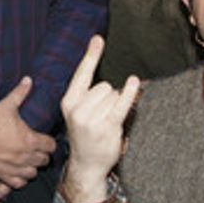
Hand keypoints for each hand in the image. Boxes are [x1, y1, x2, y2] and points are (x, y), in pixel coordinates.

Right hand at [0, 76, 56, 190]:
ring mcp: (14, 167)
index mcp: (30, 139)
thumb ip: (20, 93)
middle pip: (44, 161)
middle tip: (36, 149)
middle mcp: (25, 156)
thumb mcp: (7, 105)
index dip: (49, 143)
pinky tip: (16, 172)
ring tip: (27, 161)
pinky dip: (19, 179)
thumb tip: (28, 80)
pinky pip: (18, 184)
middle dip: (41, 155)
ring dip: (31, 167)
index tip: (45, 140)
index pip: (51, 146)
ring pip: (33, 174)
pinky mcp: (2, 175)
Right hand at [59, 36, 139, 202]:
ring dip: (116, 104)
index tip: (98, 38)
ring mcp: (91, 118)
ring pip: (114, 94)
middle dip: (109, 96)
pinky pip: (121, 104)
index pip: (81, 73)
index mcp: (68, 102)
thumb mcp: (78, 112)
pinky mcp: (106, 126)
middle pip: (104, 85)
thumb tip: (107, 75)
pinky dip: (130, 92)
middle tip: (102, 116)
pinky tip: (135, 82)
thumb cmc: (86, 134)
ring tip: (107, 122)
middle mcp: (77, 109)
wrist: (86, 164)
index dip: (91, 55)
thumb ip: (87, 92)